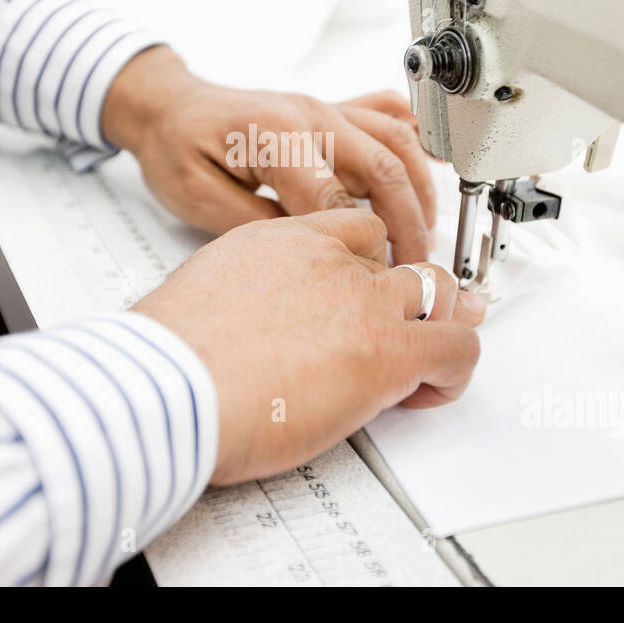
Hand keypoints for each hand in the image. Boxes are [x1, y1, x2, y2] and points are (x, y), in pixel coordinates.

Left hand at [102, 46, 436, 263]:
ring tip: (427, 231)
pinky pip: (383, 114)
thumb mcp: (200, 197)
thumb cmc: (178, 148)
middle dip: (408, 221)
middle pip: (383, 167)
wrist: (168, 107)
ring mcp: (322, 109)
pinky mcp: (328, 111)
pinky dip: (412, 137)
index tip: (373, 278)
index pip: (337, 197)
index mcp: (277, 135)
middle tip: (415, 266)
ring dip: (419, 186)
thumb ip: (258, 222)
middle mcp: (309, 114)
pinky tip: (430, 159)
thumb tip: (310, 248)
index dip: (361, 243)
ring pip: (395, 139)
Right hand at [132, 209, 485, 484]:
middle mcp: (329, 260)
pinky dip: (454, 371)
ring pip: (439, 294)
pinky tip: (427, 392)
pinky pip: (457, 348)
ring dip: (438, 326)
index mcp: (282, 242)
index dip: (370, 264)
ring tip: (423, 363)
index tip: (367, 294)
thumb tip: (247, 332)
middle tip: (407, 327)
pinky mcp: (385, 350)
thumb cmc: (169, 359)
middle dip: (413, 294)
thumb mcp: (203, 297)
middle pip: (400, 260)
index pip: (355, 230)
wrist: (167, 384)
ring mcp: (363, 300)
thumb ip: (242, 299)